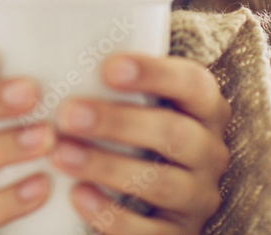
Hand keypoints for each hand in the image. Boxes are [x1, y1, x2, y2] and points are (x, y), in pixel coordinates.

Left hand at [49, 54, 231, 233]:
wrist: (148, 199)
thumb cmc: (131, 132)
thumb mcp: (136, 103)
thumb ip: (114, 83)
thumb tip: (60, 53)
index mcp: (205, 108)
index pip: (192, 83)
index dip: (154, 74)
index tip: (108, 68)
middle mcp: (210, 152)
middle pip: (174, 133)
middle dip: (118, 123)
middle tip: (68, 115)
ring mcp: (199, 197)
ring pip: (162, 183)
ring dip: (107, 167)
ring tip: (61, 155)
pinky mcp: (181, 234)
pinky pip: (151, 231)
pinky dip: (112, 215)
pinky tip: (78, 196)